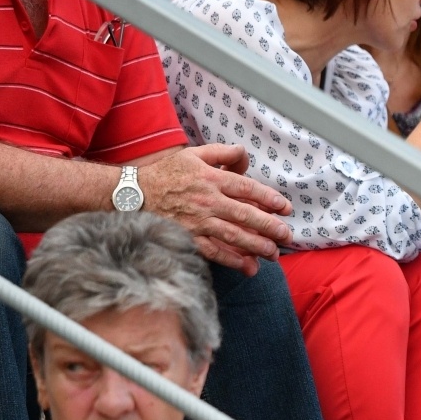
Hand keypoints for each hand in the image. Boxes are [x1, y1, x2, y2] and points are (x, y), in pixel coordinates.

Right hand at [137, 145, 291, 274]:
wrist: (133, 193)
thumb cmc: (167, 173)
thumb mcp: (195, 154)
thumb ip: (223, 153)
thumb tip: (245, 159)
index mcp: (211, 178)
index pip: (248, 189)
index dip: (270, 199)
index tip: (285, 208)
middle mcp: (207, 201)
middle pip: (245, 215)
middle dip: (270, 226)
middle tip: (287, 235)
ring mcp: (197, 221)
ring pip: (233, 235)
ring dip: (256, 246)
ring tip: (273, 253)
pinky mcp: (187, 237)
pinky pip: (213, 251)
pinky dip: (231, 260)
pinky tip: (248, 267)